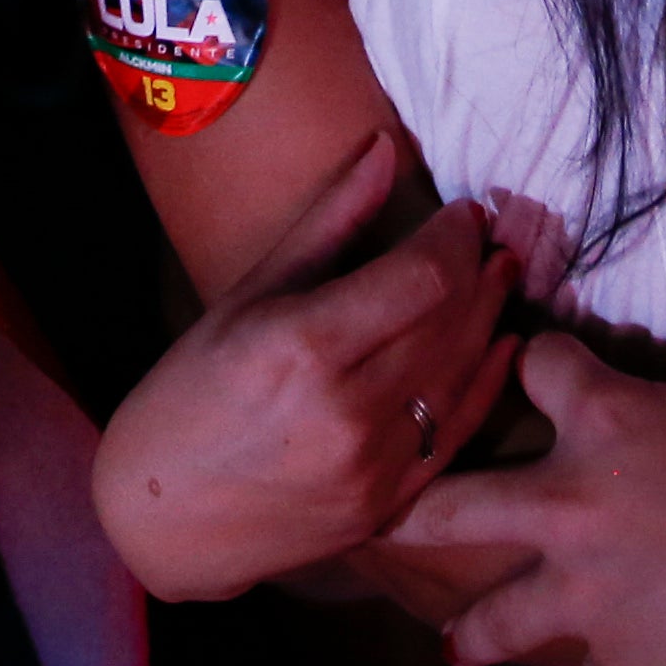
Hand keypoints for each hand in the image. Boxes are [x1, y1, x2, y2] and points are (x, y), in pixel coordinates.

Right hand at [93, 129, 521, 602]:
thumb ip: (328, 222)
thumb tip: (385, 148)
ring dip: (489, 318)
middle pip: (450, 321)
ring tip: (499, 275)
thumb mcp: (248, 296)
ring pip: (461, 374)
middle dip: (478, 269)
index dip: (456, 236)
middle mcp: (347, 409)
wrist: (165, 517)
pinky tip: (500, 344)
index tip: (463, 212)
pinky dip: (484, 383)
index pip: (423, 276)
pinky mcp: (387, 507)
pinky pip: (456, 434)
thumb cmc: (190, 392)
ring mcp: (372, 467)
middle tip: (490, 236)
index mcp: (304, 345)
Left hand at [389, 332, 665, 665]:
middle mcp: (567, 507)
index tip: (519, 360)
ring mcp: (578, 594)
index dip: (529, 354)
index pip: (536, 360)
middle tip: (381, 515)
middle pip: (453, 504)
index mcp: (603, 425)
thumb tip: (627, 389)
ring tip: (455, 643)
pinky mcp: (608, 661)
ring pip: (492, 621)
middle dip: (408, 509)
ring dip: (471, 633)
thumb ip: (658, 395)